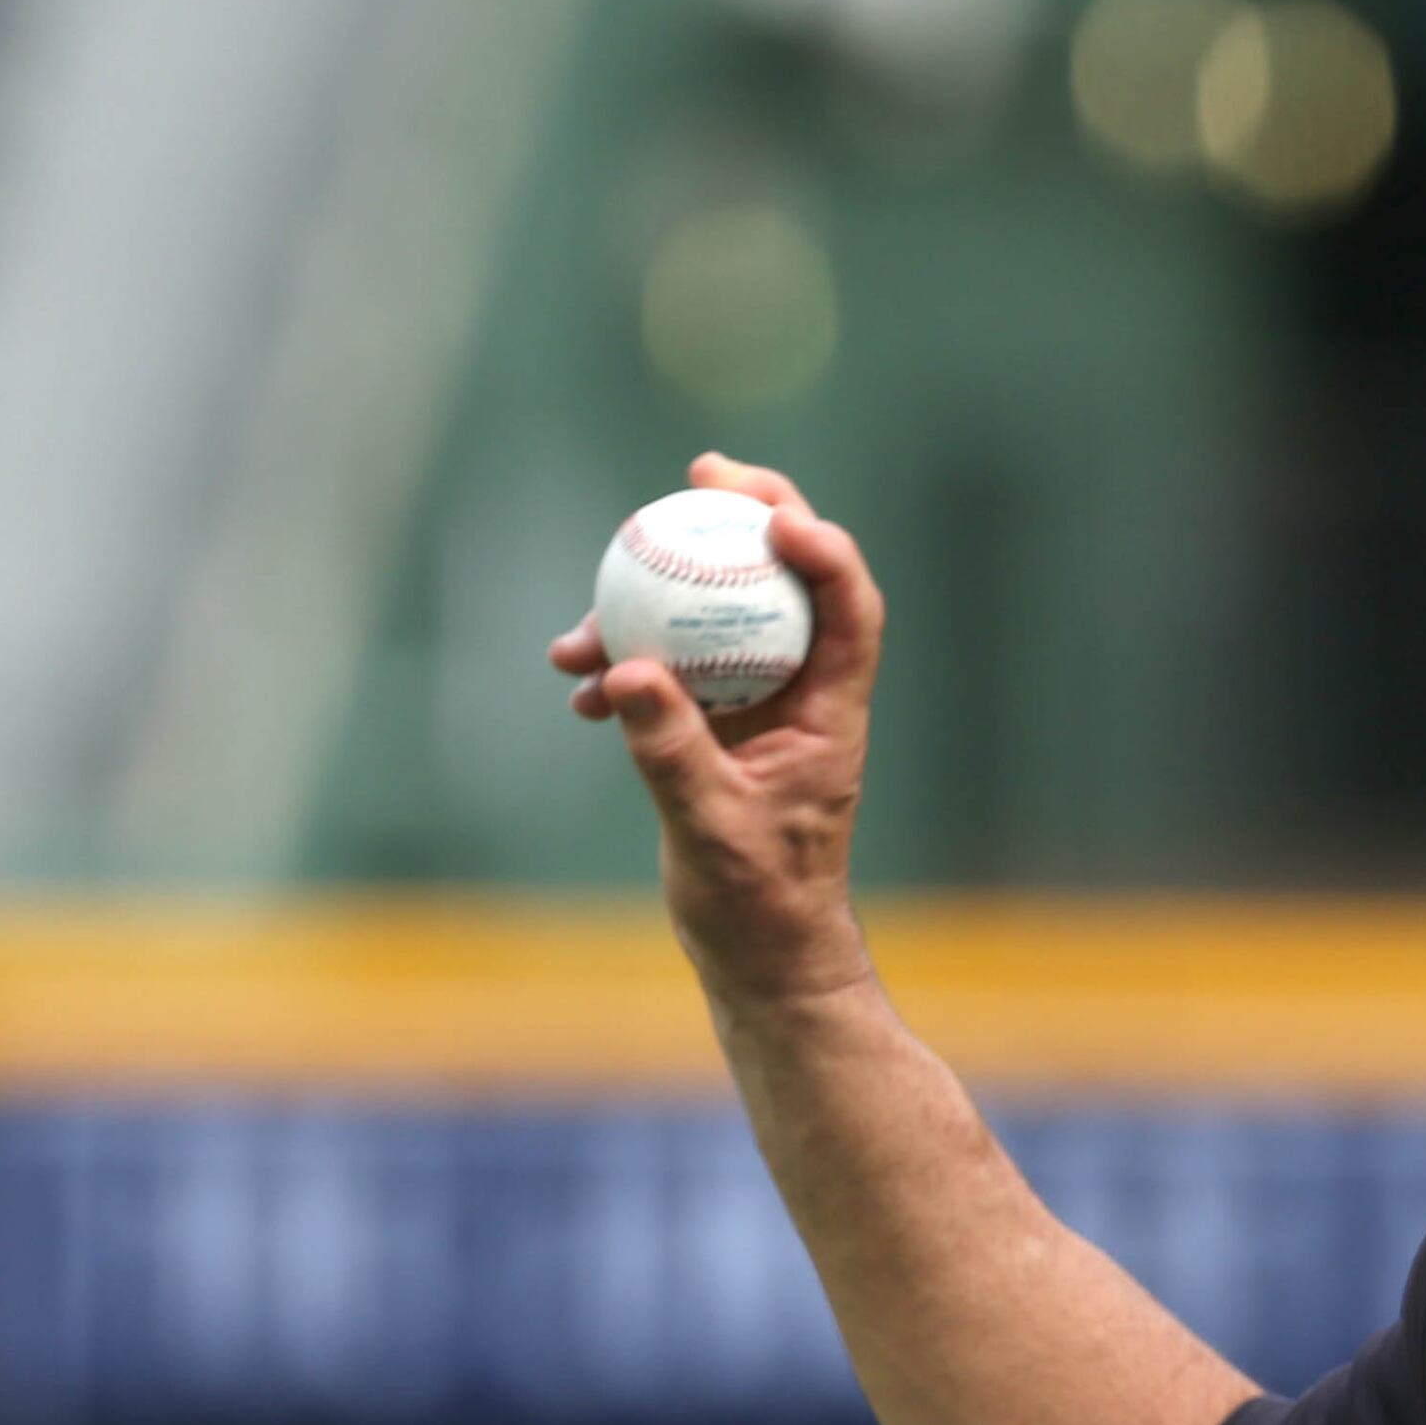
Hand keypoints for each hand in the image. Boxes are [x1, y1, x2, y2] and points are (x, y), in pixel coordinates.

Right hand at [549, 452, 886, 1005]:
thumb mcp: (712, 828)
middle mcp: (802, 696)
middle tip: (698, 470)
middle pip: (787, 584)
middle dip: (748, 518)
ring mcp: (758, 707)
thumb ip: (672, 753)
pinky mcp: (715, 728)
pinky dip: (628, 669)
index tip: (771, 513)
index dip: (822, 550)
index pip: (847, 609)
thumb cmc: (759, 903)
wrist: (758, 953)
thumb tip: (629, 673)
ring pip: (717, 621)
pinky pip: (673, 671)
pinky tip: (578, 688)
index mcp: (832, 713)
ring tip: (578, 629)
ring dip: (653, 606)